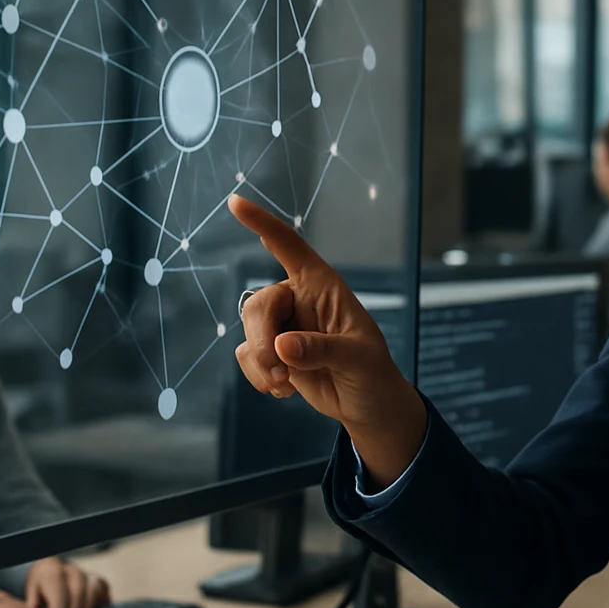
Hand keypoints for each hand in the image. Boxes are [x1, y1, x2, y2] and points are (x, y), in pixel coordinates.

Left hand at [25, 557, 111, 607]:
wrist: (53, 572)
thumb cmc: (42, 586)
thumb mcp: (32, 593)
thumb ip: (33, 605)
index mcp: (54, 572)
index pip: (59, 596)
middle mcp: (73, 571)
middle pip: (78, 593)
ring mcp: (89, 575)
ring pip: (94, 592)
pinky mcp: (101, 582)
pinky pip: (105, 595)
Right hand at [228, 194, 425, 484]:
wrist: (367, 405)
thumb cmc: (372, 373)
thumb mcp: (358, 359)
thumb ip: (323, 349)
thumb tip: (283, 345)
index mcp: (323, 287)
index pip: (290, 248)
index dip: (263, 224)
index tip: (236, 202)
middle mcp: (299, 301)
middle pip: (259, 303)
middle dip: (261, 338)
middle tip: (278, 370)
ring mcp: (283, 326)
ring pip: (248, 331)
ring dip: (261, 363)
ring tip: (285, 384)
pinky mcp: (272, 353)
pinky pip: (246, 356)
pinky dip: (258, 377)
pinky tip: (285, 391)